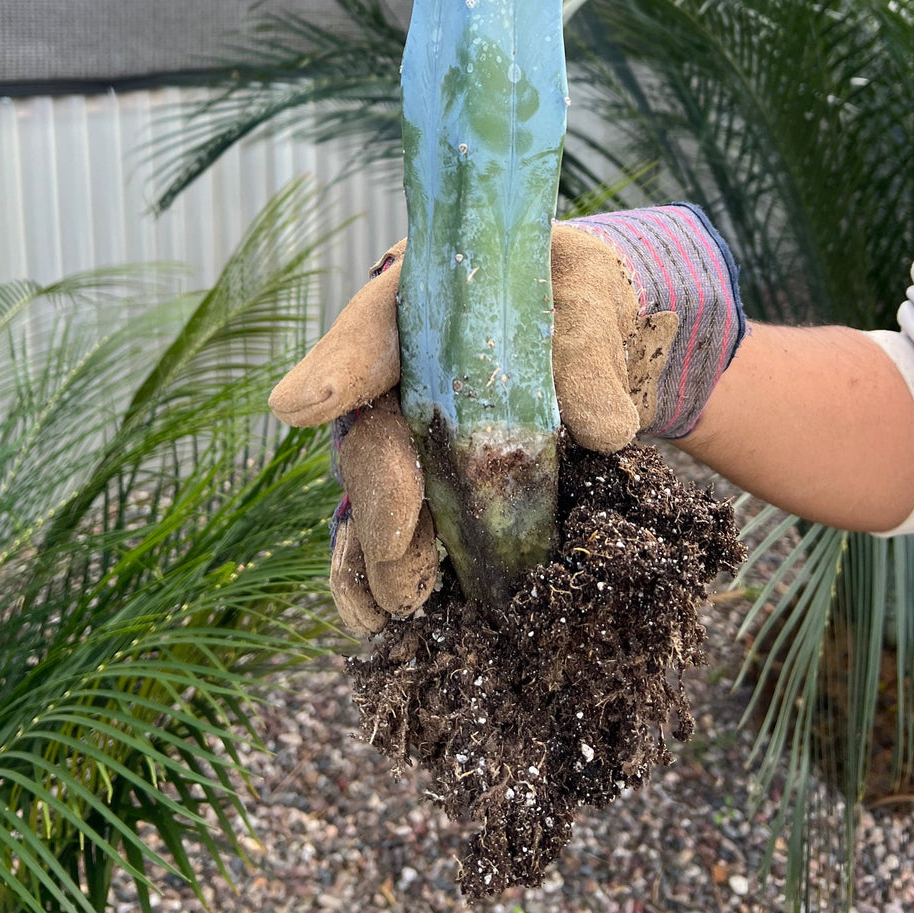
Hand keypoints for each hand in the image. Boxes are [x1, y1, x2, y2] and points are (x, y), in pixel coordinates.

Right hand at [270, 206, 744, 634]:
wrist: (581, 331)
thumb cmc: (570, 295)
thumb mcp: (589, 294)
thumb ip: (588, 346)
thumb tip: (607, 428)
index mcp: (419, 303)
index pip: (371, 332)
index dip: (340, 370)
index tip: (306, 406)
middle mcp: (393, 374)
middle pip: (371, 431)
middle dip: (381, 487)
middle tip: (398, 533)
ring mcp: (402, 435)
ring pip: (373, 495)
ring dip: (383, 549)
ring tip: (402, 599)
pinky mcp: (424, 487)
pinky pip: (387, 534)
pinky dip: (377, 577)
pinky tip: (374, 618)